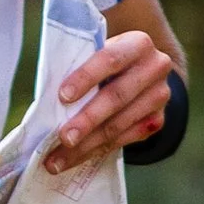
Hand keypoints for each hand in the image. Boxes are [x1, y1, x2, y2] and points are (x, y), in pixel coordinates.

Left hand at [43, 31, 174, 173]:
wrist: (142, 73)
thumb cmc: (106, 62)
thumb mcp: (97, 52)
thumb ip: (78, 64)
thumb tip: (44, 98)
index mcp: (137, 43)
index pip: (110, 59)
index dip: (86, 77)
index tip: (62, 96)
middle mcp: (155, 68)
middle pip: (117, 97)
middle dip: (87, 120)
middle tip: (63, 138)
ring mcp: (159, 96)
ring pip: (120, 124)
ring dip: (87, 145)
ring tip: (59, 159)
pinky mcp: (157, 120)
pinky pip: (124, 139)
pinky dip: (96, 151)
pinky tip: (74, 159)